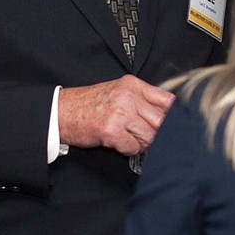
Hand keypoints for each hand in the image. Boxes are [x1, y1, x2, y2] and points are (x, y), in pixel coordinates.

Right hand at [58, 75, 174, 156]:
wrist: (62, 112)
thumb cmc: (90, 104)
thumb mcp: (119, 91)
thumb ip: (142, 99)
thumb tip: (168, 114)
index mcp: (133, 85)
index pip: (167, 100)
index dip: (172, 116)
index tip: (170, 124)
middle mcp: (129, 97)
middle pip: (161, 120)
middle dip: (158, 132)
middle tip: (150, 137)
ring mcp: (121, 114)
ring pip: (150, 136)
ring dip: (143, 143)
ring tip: (131, 139)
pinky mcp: (112, 131)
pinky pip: (134, 147)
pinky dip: (129, 149)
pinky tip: (120, 143)